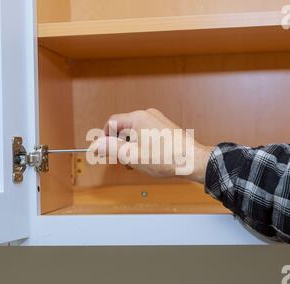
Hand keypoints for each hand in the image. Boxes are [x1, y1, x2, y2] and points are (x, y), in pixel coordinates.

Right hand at [89, 109, 211, 183]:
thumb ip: (112, 148)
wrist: (192, 161)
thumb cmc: (166, 159)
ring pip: (134, 132)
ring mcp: (157, 120)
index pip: (111, 123)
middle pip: (123, 127)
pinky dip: (141, 145)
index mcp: (137, 117)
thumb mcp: (132, 156)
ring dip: (130, 147)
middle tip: (123, 161)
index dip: (104, 139)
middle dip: (119, 145)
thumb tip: (97, 145)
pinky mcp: (164, 127)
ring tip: (137, 163)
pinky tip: (147, 159)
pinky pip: (145, 133)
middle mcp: (147, 114)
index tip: (103, 152)